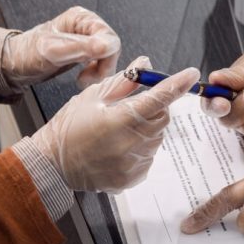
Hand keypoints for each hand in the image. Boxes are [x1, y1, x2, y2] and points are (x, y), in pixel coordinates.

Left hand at [4, 6, 121, 88]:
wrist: (15, 64)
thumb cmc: (28, 53)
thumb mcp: (53, 51)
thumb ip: (80, 47)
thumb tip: (106, 46)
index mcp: (81, 18)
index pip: (109, 37)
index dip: (105, 57)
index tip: (93, 71)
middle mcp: (86, 26)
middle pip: (111, 47)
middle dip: (103, 66)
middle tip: (86, 78)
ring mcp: (86, 39)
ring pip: (108, 57)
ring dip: (99, 72)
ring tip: (82, 79)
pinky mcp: (85, 52)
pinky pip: (101, 63)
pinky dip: (95, 74)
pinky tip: (82, 78)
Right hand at [33, 58, 196, 192]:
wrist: (52, 164)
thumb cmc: (69, 127)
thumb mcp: (92, 97)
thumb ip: (124, 82)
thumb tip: (145, 65)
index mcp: (118, 119)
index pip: (158, 98)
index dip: (177, 84)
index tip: (191, 74)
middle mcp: (128, 144)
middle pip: (162, 118)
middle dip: (156, 107)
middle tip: (135, 105)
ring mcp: (131, 164)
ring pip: (157, 137)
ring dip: (147, 128)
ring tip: (119, 130)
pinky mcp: (132, 178)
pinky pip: (149, 157)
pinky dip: (141, 148)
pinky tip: (119, 147)